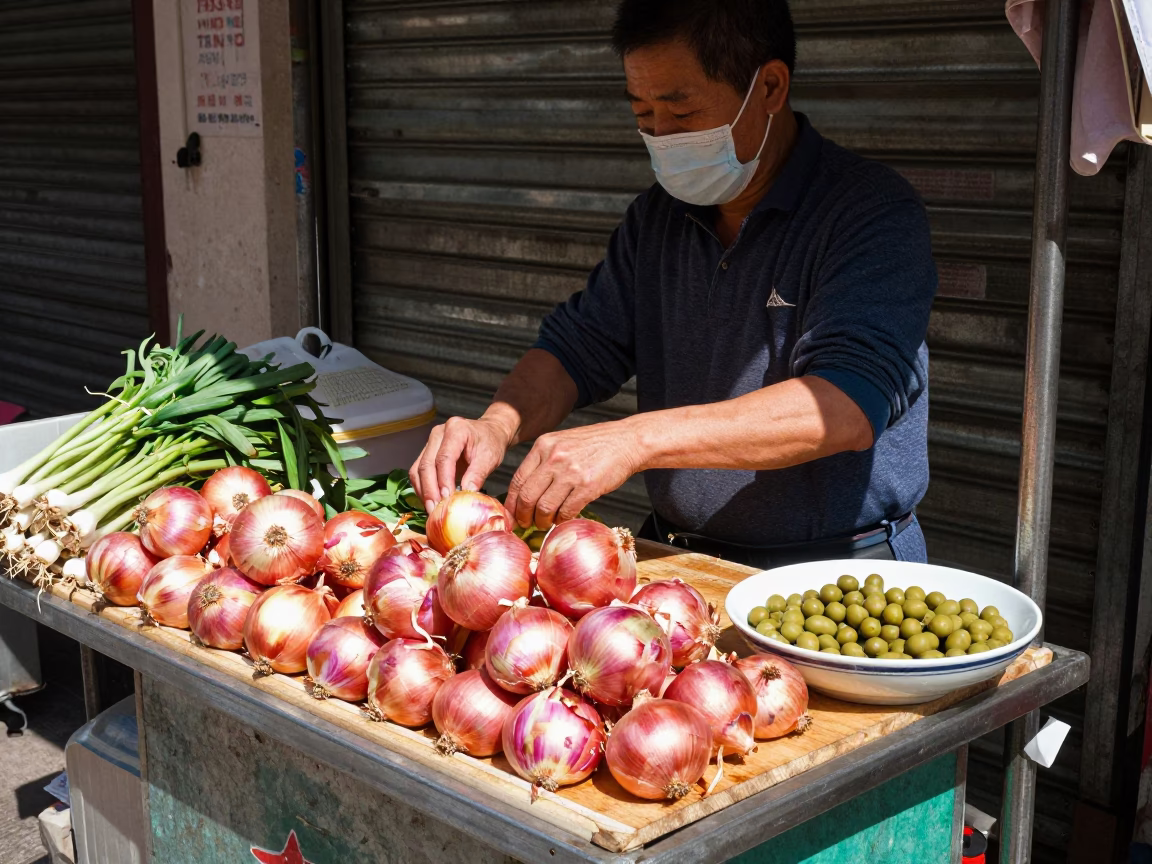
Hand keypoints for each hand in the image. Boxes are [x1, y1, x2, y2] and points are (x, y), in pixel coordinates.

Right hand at [409, 416, 512, 510]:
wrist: (489, 433)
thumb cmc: (491, 443)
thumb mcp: (490, 457)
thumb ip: (478, 474)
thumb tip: (467, 493)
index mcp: (456, 429)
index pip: (444, 457)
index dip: (443, 480)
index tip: (447, 498)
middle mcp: (438, 433)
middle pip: (426, 464)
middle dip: (430, 490)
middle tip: (435, 509)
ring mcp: (430, 442)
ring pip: (418, 469)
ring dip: (423, 491)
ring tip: (431, 509)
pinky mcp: (427, 453)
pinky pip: (418, 472)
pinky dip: (422, 488)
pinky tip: (430, 501)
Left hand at [505, 420, 643, 530]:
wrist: (626, 441)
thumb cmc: (595, 444)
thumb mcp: (562, 442)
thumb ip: (544, 461)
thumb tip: (526, 491)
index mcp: (543, 446)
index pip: (518, 480)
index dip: (512, 503)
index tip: (512, 514)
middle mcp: (554, 458)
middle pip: (527, 496)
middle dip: (524, 516)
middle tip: (526, 524)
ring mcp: (570, 472)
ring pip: (544, 507)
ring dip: (542, 520)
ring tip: (545, 523)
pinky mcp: (587, 486)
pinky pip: (566, 511)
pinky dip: (561, 520)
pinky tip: (563, 519)